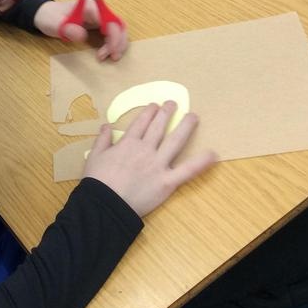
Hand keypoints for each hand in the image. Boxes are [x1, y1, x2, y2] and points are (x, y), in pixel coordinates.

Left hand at [34, 0, 128, 60]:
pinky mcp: (99, 23)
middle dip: (119, 42)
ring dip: (119, 43)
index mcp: (89, 7)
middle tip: (113, 57)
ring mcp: (100, 16)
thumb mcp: (54, 24)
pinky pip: (113, 32)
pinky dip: (114, 43)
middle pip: (118, 24)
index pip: (109, 21)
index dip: (113, 37)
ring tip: (111, 57)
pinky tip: (107, 53)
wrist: (45, 15)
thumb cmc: (49, 17)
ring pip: (119, 28)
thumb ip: (67, 29)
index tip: (106, 53)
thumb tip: (83, 36)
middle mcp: (98, 9)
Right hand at [84, 101, 215, 216]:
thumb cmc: (98, 181)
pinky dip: (201, 162)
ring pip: (175, 141)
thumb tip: (106, 126)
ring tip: (192, 116)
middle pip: (158, 127)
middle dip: (166, 113)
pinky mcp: (167, 181)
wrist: (105, 203)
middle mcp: (145, 149)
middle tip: (173, 104)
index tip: (154, 105)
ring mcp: (158, 164)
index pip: (140, 123)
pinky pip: (187, 170)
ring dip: (185, 127)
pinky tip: (213, 154)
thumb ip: (102, 140)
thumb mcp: (94, 156)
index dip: (148, 113)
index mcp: (127, 143)